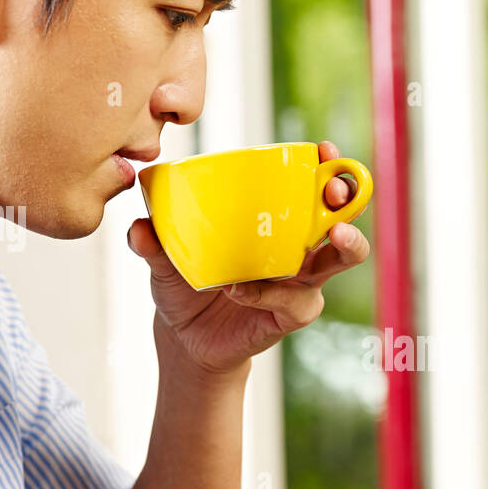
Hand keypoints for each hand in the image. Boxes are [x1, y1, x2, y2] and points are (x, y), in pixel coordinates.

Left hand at [125, 140, 370, 376]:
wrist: (184, 336)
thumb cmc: (185, 285)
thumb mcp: (164, 258)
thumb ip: (153, 240)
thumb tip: (140, 226)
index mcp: (276, 224)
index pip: (311, 190)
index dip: (327, 169)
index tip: (325, 151)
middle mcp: (297, 250)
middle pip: (340, 219)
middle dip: (347, 200)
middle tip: (336, 190)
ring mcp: (299, 284)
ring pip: (337, 263)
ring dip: (344, 246)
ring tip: (335, 236)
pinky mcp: (290, 315)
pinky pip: (295, 302)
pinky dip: (268, 294)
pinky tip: (238, 290)